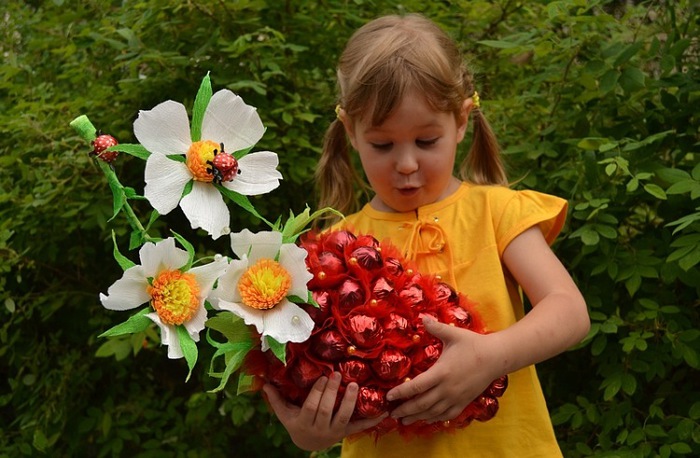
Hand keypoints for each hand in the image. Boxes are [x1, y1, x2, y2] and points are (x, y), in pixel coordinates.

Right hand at [263, 372, 388, 450]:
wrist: (308, 444)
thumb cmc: (296, 423)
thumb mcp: (285, 414)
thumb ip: (275, 398)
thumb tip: (263, 382)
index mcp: (303, 423)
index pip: (310, 407)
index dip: (317, 393)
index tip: (322, 377)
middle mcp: (319, 429)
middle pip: (326, 410)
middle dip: (331, 392)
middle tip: (337, 374)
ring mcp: (334, 432)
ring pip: (343, 417)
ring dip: (350, 402)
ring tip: (354, 385)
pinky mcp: (345, 433)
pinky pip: (359, 427)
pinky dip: (372, 421)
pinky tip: (384, 412)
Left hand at [386, 317, 503, 424]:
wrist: (496, 358)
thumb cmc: (473, 344)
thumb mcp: (454, 334)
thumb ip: (436, 327)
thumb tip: (422, 317)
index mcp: (441, 372)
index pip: (416, 386)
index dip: (401, 392)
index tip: (389, 396)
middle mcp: (447, 388)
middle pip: (422, 403)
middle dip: (405, 409)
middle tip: (391, 414)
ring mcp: (456, 397)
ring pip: (433, 412)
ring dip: (417, 417)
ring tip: (404, 421)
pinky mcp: (464, 402)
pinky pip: (447, 414)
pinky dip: (434, 418)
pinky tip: (426, 420)